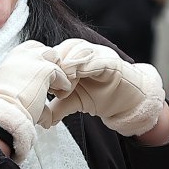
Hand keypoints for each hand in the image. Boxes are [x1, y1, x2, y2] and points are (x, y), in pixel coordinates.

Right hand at [0, 40, 68, 162]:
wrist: (6, 112)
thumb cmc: (6, 107)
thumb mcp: (12, 90)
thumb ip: (24, 85)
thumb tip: (35, 100)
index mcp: (11, 58)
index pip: (31, 48)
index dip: (40, 60)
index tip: (42, 75)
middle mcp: (21, 55)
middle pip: (45, 50)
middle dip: (51, 63)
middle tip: (51, 81)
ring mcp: (34, 60)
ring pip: (55, 57)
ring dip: (58, 70)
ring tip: (57, 87)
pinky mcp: (46, 69)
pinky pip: (62, 73)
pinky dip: (64, 84)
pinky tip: (61, 95)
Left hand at [42, 38, 166, 137]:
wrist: (127, 101)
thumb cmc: (101, 96)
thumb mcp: (75, 101)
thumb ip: (58, 107)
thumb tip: (41, 119)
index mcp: (72, 57)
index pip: (53, 54)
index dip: (46, 67)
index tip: (41, 85)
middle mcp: (84, 51)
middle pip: (62, 50)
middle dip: (54, 67)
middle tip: (51, 87)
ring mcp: (98, 54)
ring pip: (76, 51)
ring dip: (68, 67)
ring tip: (64, 86)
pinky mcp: (112, 61)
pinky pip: (96, 59)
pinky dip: (85, 66)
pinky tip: (77, 78)